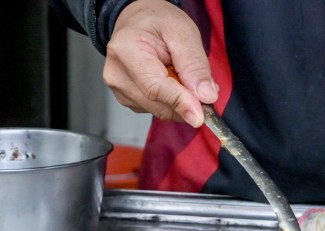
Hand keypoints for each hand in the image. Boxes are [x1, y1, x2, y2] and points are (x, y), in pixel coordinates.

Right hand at [103, 0, 217, 127]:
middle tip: (206, 91)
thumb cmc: (156, 21)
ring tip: (183, 75)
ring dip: (179, 101)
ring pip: (159, 110)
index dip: (180, 103)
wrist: (137, 21)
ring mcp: (119, 89)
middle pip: (157, 104)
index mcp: (126, 50)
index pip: (155, 88)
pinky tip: (172, 81)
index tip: (200, 116)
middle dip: (186, 103)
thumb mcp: (183, 32)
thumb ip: (195, 64)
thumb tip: (206, 96)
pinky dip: (171, 101)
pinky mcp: (126, 99)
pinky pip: (155, 109)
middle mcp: (117, 74)